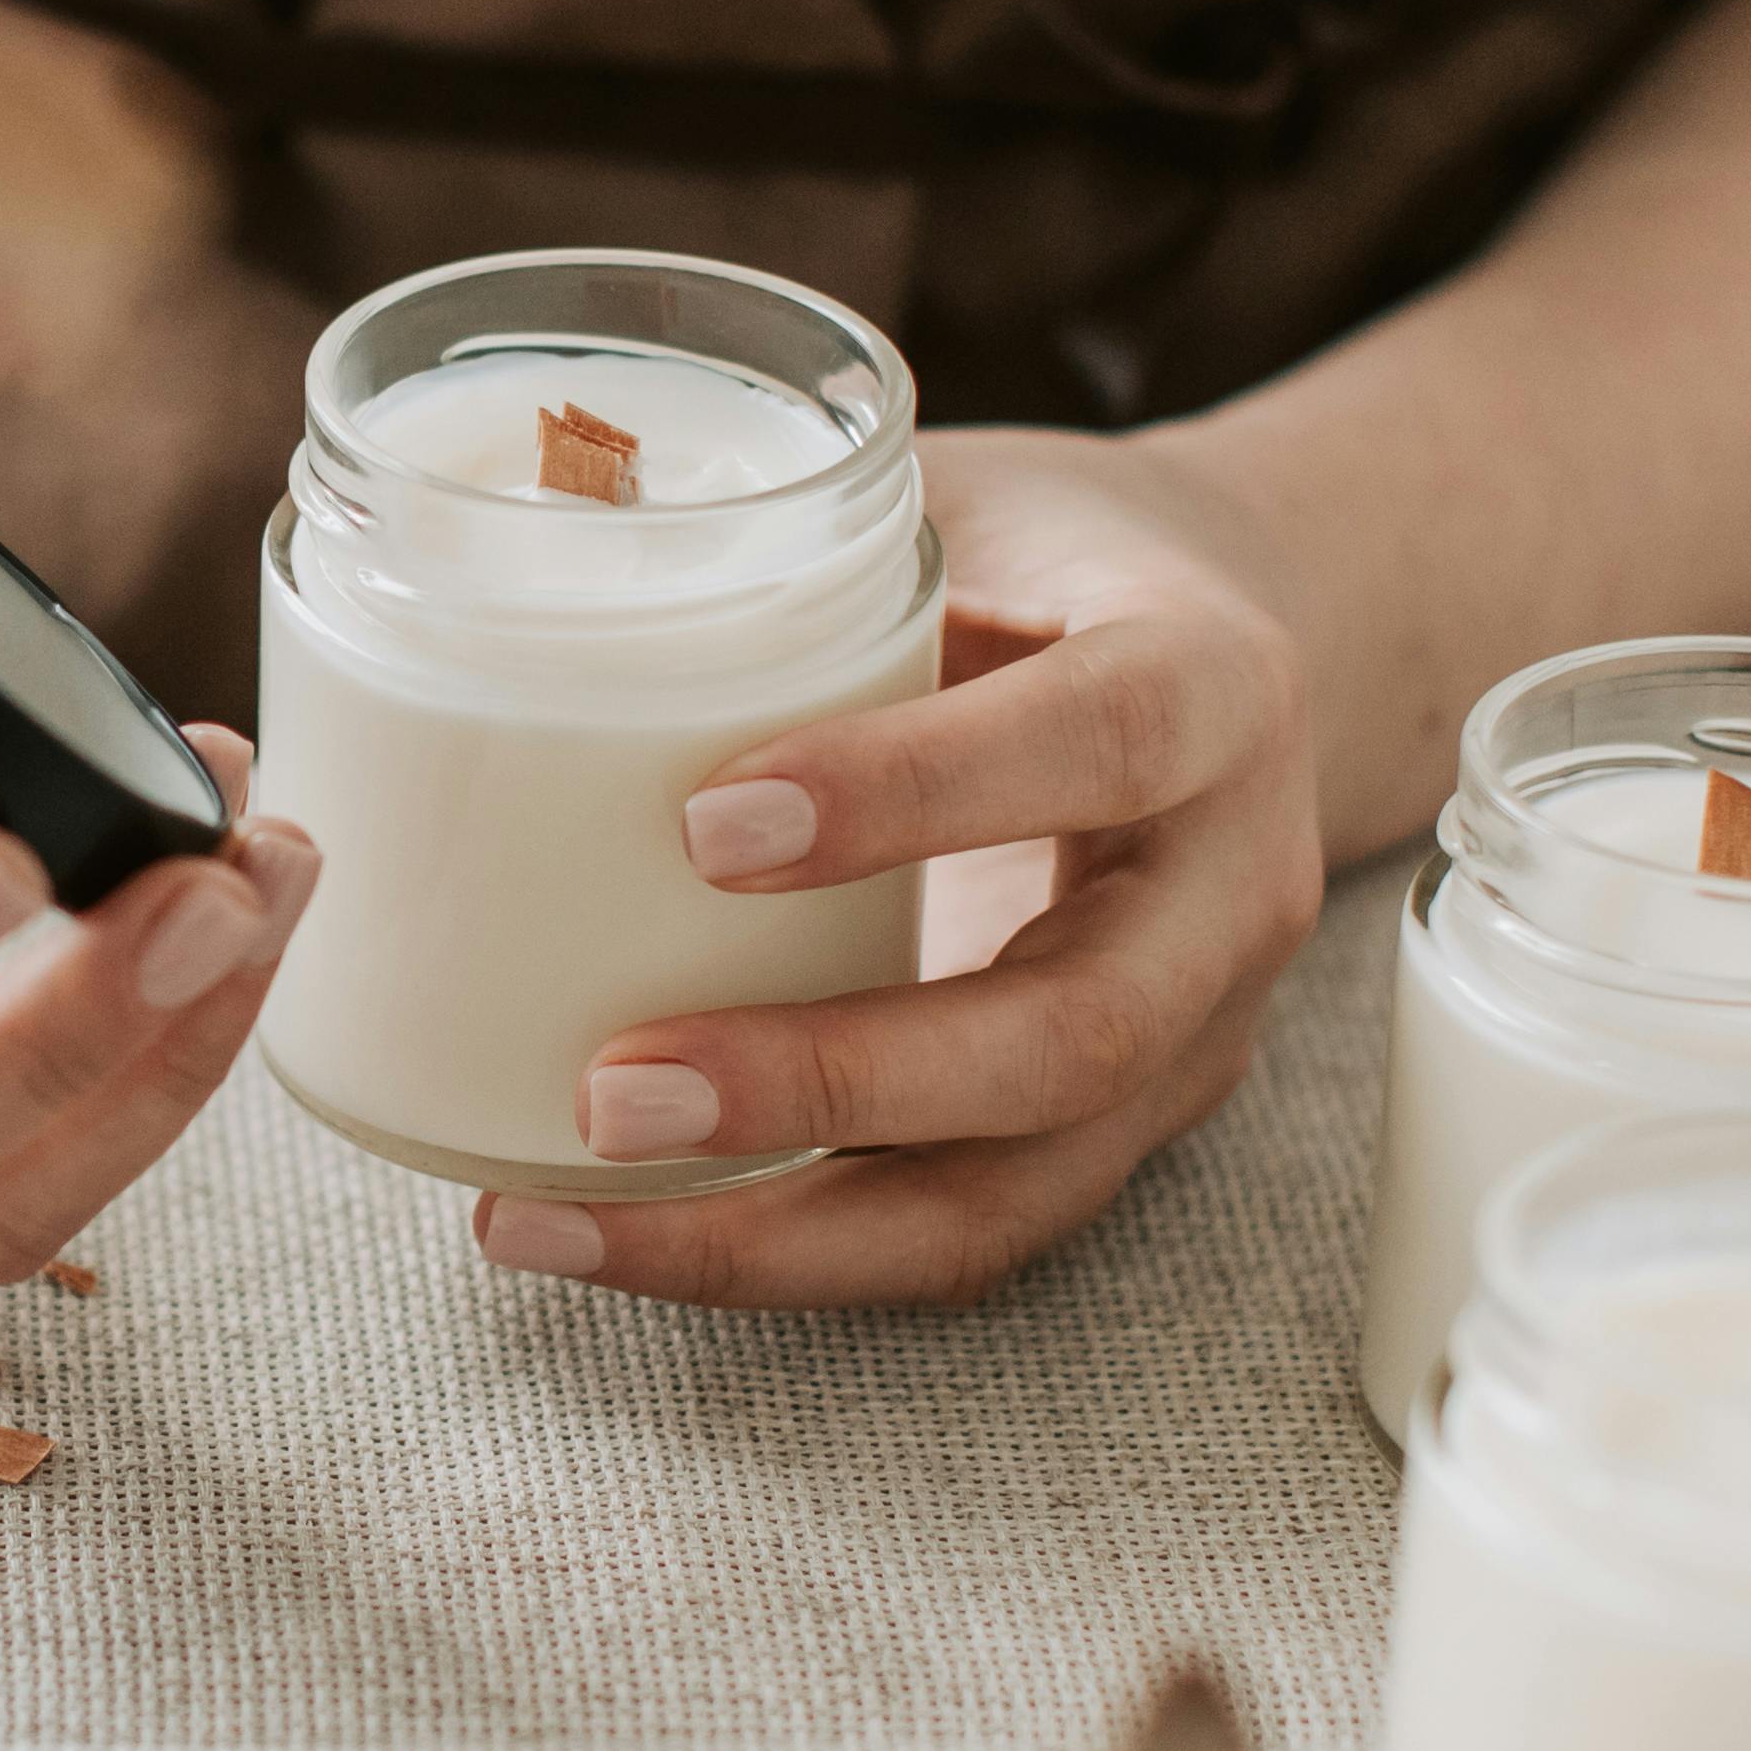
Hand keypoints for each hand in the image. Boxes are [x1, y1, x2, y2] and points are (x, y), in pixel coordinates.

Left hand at [466, 428, 1329, 1307]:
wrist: (1231, 657)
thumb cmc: (1053, 564)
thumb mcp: (963, 498)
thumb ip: (792, 532)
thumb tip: (520, 528)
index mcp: (1214, 685)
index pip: (1103, 737)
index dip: (917, 790)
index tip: (708, 826)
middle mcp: (1229, 890)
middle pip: (1072, 1035)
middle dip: (835, 1083)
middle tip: (616, 1091)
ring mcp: (1185, 1040)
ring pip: (1009, 1196)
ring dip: (775, 1233)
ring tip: (559, 1215)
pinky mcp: (1108, 1132)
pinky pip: (952, 1230)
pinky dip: (775, 1252)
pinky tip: (608, 1234)